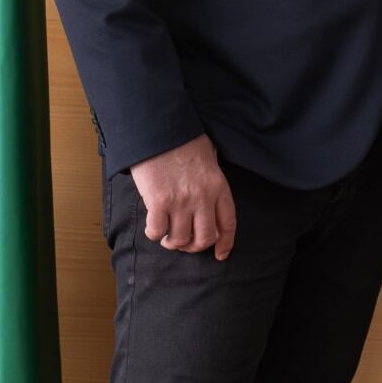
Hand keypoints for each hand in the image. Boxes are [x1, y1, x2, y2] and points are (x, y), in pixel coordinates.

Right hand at [129, 134, 236, 257]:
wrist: (159, 129)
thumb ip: (211, 181)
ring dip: (172, 242)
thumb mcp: (209, 157)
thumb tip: (209, 201)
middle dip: (194, 247)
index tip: (220, 253)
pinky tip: (153, 225)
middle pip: (205, 238)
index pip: (228, 223)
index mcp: (218, 186)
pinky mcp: (159, 202)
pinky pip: (158, 232)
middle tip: (184, 242)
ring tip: (167, 235)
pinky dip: (154, 234)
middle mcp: (203, 197)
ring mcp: (181, 201)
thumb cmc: (183, 140)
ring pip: (180, 240)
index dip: (225, 243)